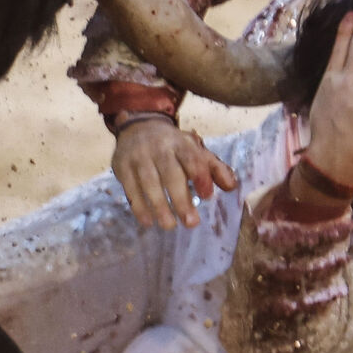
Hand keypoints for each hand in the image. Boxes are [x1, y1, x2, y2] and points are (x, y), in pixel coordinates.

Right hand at [112, 117, 238, 229]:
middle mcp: (159, 148)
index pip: (191, 158)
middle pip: (170, 174)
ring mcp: (138, 157)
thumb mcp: (194, 149)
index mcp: (180, 143)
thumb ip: (213, 167)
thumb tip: (231, 187)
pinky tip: (147, 221)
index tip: (207, 196)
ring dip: (159, 206)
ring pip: (149, 182)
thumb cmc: (172, 145)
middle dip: (180, 199)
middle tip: (191, 223)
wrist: (138, 126)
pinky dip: (139, 206)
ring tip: (169, 225)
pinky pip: (130, 189)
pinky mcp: (122, 166)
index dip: (200, 176)